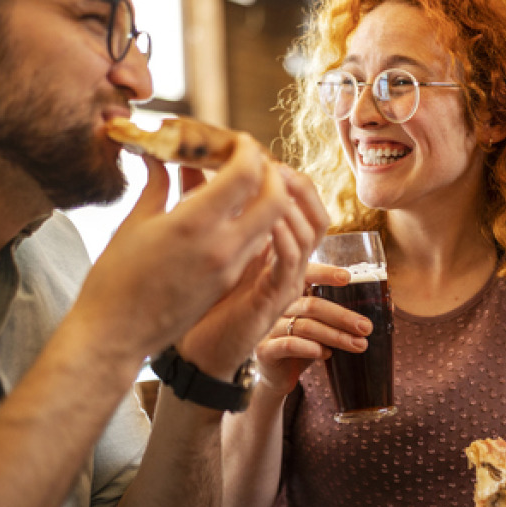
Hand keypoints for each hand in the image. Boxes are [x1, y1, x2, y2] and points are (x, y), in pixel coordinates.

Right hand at [72, 133, 291, 370]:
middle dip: (271, 173)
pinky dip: (253, 222)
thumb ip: (156, 186)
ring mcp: (230, 267)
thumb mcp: (133, 224)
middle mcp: (222, 245)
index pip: (246, 174)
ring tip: (242, 185)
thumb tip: (157, 157)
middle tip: (251, 161)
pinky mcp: (228, 283)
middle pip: (275, 198)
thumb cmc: (114, 280)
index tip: (238, 140)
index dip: (248, 150)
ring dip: (266, 198)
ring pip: (270, 222)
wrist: (116, 337)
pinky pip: (254, 243)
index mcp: (194, 223)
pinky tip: (230, 214)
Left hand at [176, 164, 330, 378]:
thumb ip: (207, 204)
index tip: (263, 157)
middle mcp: (288, 262)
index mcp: (276, 247)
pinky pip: (291, 263)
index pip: (301, 203)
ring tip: (271, 186)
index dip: (288, 177)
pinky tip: (267, 222)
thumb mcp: (206, 241)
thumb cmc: (197, 297)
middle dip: (298, 186)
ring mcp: (286, 282)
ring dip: (292, 207)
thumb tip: (188, 160)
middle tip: (274, 167)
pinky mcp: (276, 300)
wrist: (195, 349)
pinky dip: (283, 238)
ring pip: (310, 235)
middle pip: (316, 214)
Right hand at [253, 261, 373, 397]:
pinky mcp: (264, 350)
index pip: (306, 275)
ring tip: (358, 345)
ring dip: (335, 336)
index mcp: (291, 293)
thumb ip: (342, 314)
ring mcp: (268, 327)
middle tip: (366, 327)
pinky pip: (288, 345)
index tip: (348, 278)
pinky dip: (310, 349)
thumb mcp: (322, 327)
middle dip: (343, 316)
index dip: (325, 273)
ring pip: (304, 326)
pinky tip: (326, 354)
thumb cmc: (304, 346)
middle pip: (312, 304)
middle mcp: (277, 306)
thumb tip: (389, 306)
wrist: (278, 377)